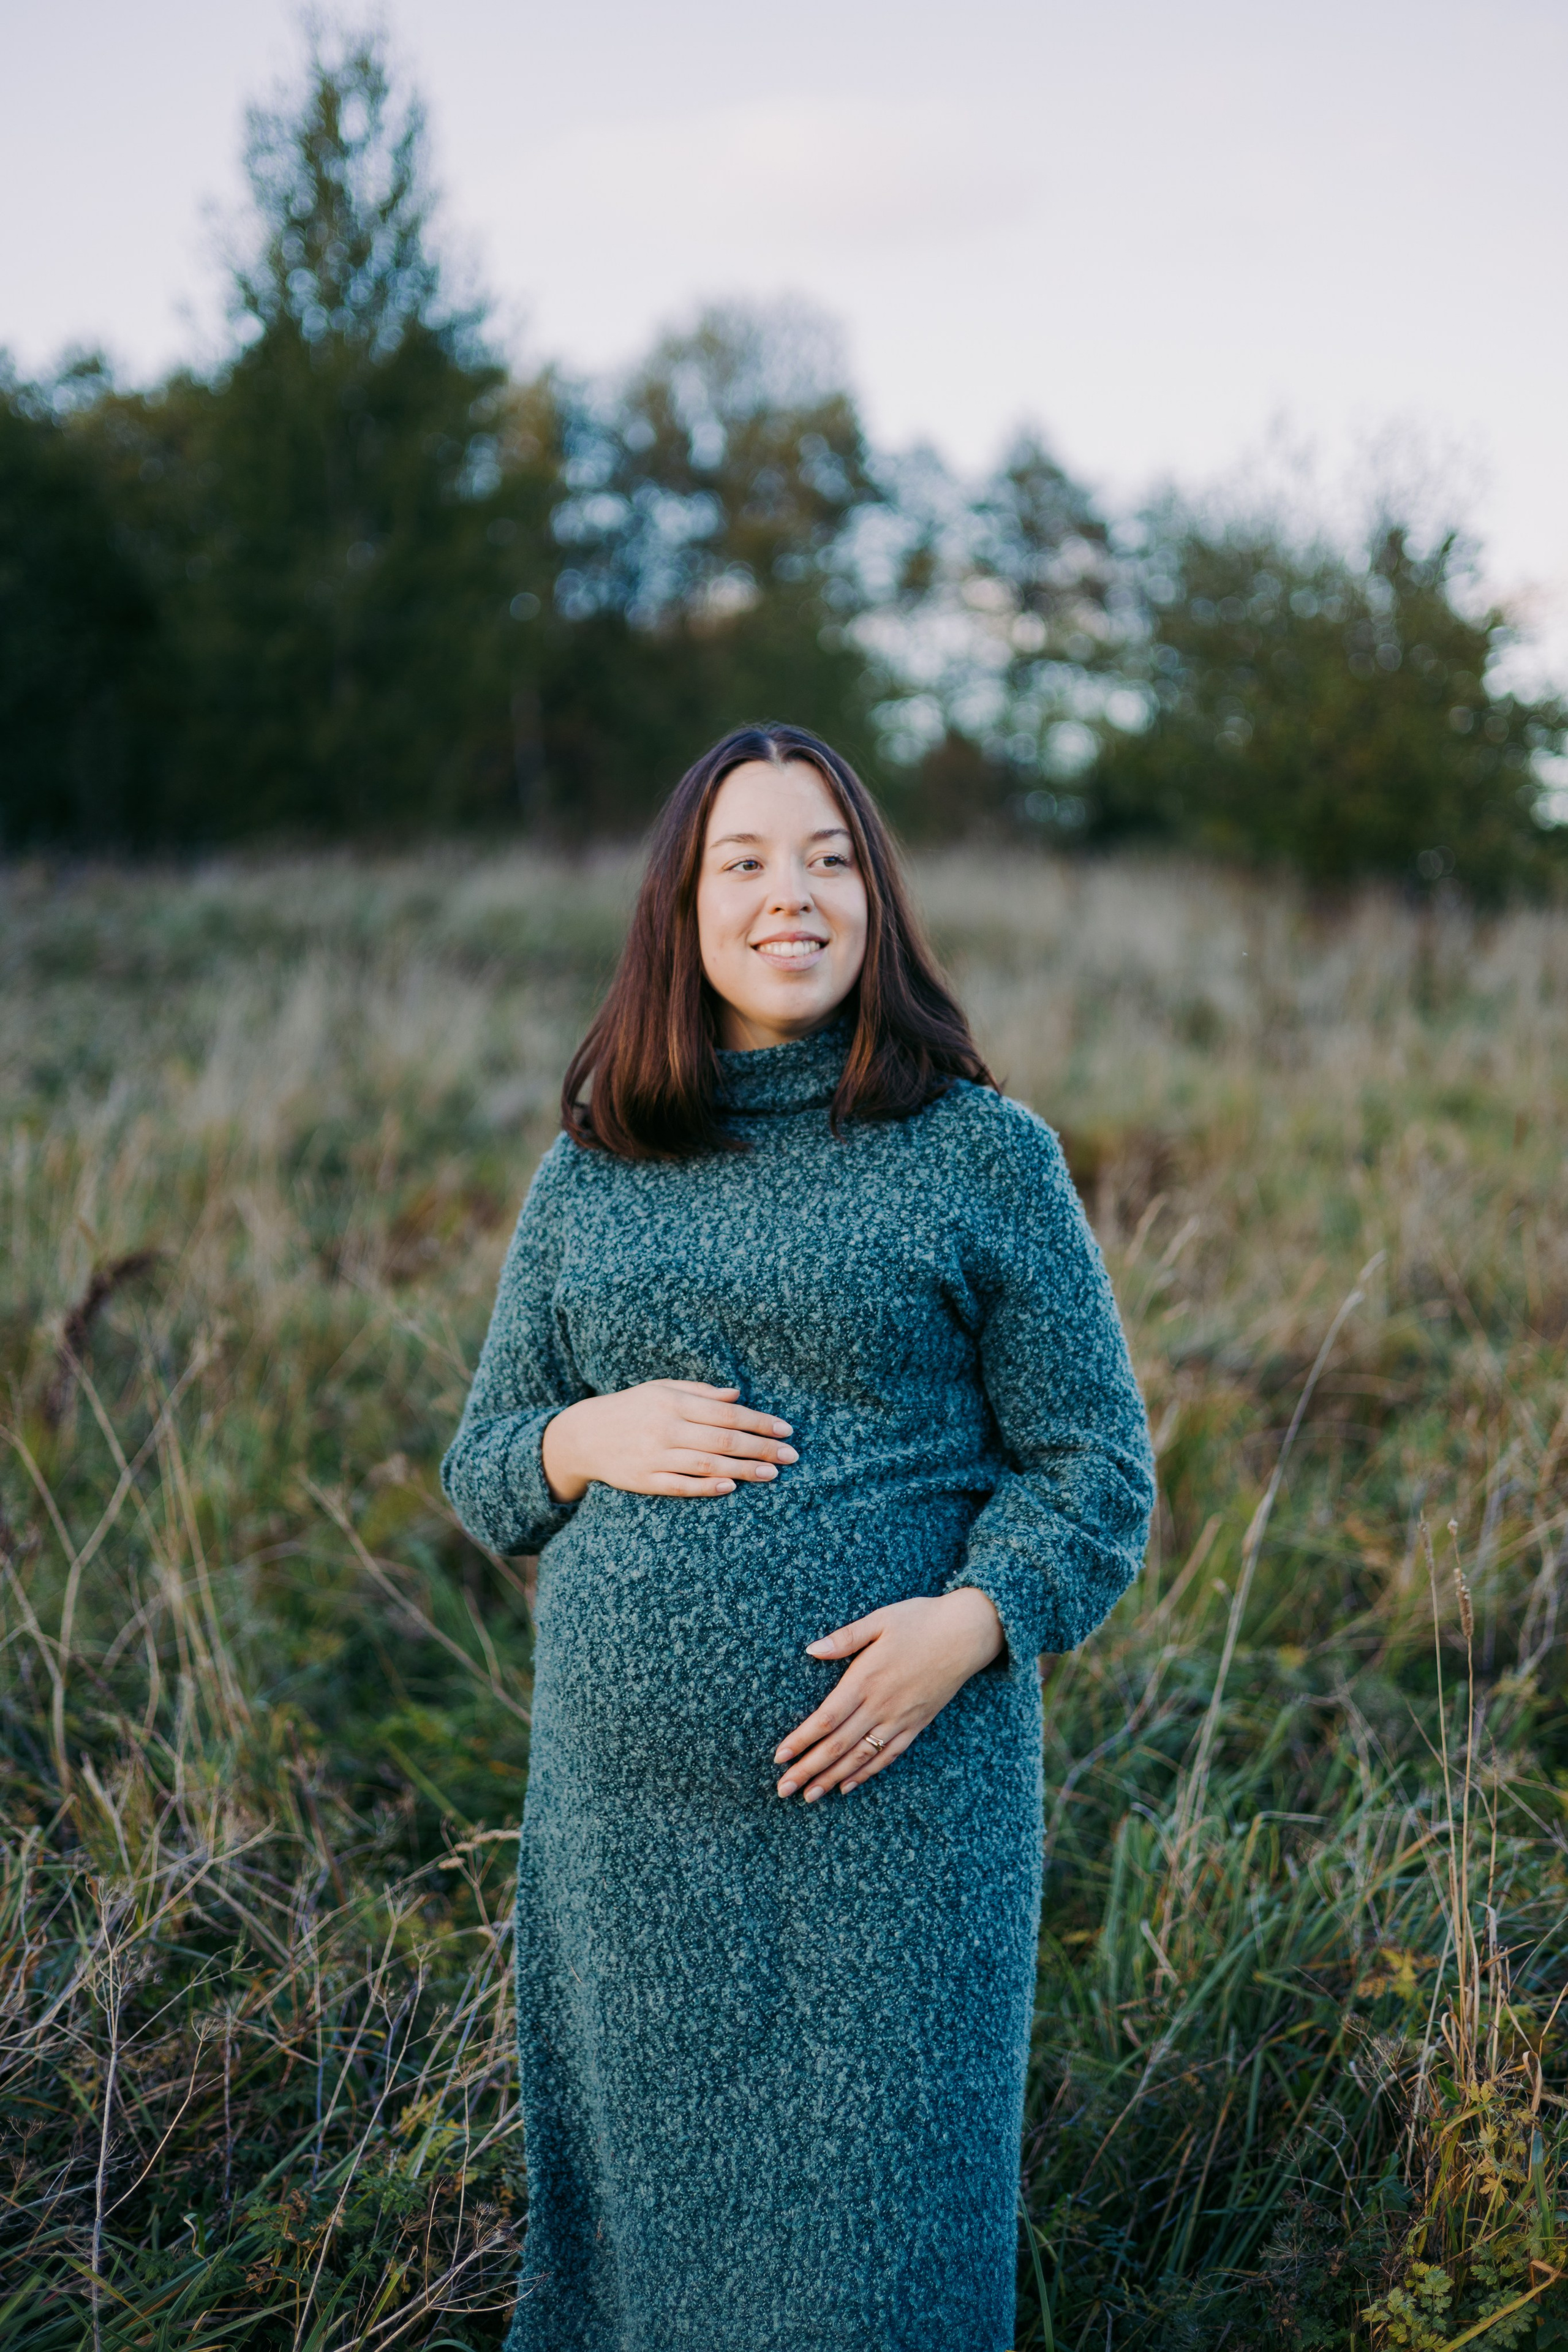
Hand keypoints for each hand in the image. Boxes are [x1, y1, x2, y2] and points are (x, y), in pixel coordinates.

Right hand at [540, 1380, 796, 1501]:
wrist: (584, 1435)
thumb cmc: (631, 1408)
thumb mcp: (661, 1388)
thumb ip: (700, 1392)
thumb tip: (737, 1395)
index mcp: (673, 1402)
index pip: (726, 1412)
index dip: (758, 1421)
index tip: (786, 1429)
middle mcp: (666, 1428)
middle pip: (723, 1440)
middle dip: (761, 1447)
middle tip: (791, 1456)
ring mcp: (655, 1456)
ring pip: (707, 1464)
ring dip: (743, 1470)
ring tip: (771, 1474)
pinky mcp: (645, 1481)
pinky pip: (681, 1486)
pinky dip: (707, 1487)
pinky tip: (731, 1488)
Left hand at [773, 1588, 1004, 1800]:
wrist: (966, 1634)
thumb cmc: (920, 1621)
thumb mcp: (879, 1619)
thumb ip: (844, 1638)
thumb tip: (811, 1649)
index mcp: (866, 1679)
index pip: (826, 1719)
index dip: (801, 1740)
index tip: (778, 1757)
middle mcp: (881, 1705)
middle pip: (838, 1746)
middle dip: (808, 1769)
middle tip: (783, 1789)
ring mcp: (900, 1718)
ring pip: (860, 1757)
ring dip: (831, 1778)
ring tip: (808, 1796)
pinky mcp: (917, 1724)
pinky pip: (888, 1755)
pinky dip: (867, 1773)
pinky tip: (847, 1786)